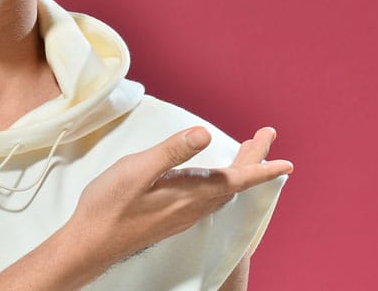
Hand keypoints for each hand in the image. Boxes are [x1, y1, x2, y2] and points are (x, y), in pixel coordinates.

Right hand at [0, 127, 290, 290]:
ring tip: (247, 151)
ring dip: (238, 171)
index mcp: (188, 193)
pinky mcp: (172, 217)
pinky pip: (209, 198)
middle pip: (233, 183)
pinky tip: (214, 177)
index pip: (236, 179)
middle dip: (253, 159)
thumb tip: (204, 133)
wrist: (90, 243)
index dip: (261, 168)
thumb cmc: (109, 206)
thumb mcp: (137, 170)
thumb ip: (171, 152)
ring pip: (222, 191)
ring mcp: (182, 214)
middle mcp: (192, 207)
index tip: (286, 162)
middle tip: (265, 136)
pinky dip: (221, 181)